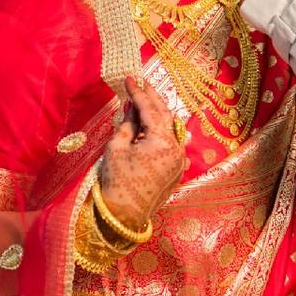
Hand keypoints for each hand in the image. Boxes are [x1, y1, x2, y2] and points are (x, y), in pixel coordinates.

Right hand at [98, 76, 187, 228]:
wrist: (123, 216)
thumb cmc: (116, 182)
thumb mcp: (116, 148)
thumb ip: (127, 124)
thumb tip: (131, 106)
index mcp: (162, 142)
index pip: (150, 110)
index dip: (139, 93)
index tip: (130, 78)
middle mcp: (177, 149)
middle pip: (166, 116)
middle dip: (152, 99)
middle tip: (141, 83)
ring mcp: (180, 161)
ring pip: (171, 129)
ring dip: (159, 114)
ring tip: (146, 100)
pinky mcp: (177, 170)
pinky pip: (172, 144)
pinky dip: (162, 132)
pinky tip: (151, 125)